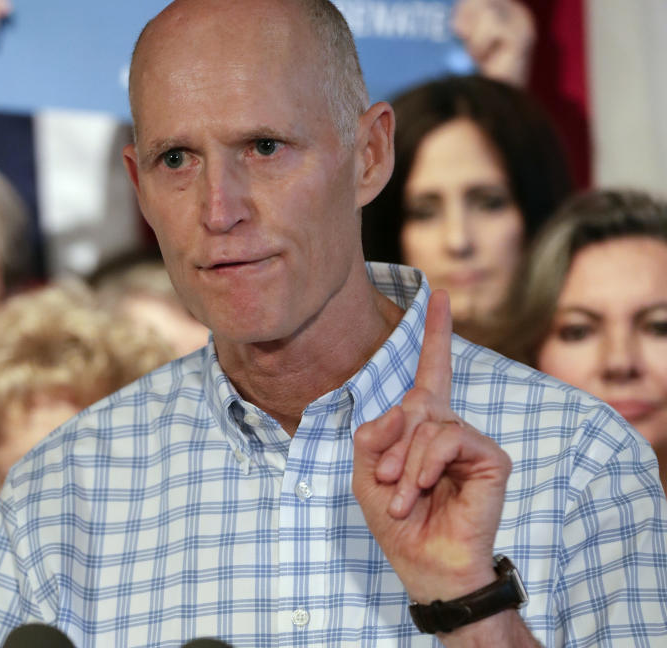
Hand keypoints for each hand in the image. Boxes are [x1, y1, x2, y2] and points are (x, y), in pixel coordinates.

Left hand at [352, 291, 512, 603]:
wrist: (424, 563)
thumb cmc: (396, 520)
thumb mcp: (366, 473)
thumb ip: (373, 435)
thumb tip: (404, 409)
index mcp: (420, 426)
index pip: (430, 372)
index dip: (434, 334)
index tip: (438, 294)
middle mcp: (449, 427)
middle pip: (417, 398)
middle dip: (393, 442)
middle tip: (388, 481)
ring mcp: (472, 440)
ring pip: (430, 421)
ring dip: (407, 460)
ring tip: (404, 492)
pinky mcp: (492, 457)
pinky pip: (450, 437)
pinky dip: (428, 462)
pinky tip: (423, 487)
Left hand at [452, 0, 534, 86]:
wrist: (477, 110)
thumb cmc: (461, 81)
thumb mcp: (451, 46)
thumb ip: (456, 25)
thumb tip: (456, 19)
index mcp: (494, 14)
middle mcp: (511, 13)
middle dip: (463, 10)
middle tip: (458, 35)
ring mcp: (519, 21)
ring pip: (484, 2)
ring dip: (470, 33)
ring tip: (474, 56)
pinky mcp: (522, 32)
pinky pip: (491, 22)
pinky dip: (480, 42)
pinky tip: (485, 58)